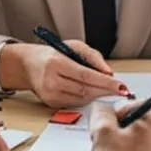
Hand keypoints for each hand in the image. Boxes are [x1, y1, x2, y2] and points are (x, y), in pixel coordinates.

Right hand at [0, 42, 128, 108]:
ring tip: (108, 89)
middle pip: (85, 90)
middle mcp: (51, 80)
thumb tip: (109, 72)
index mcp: (56, 63)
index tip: (120, 86)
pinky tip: (92, 92)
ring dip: (98, 95)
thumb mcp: (74, 46)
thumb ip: (93, 57)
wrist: (29, 65)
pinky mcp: (51, 103)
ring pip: (82, 99)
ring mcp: (50, 94)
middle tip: (120, 90)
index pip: (86, 76)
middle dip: (105, 91)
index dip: (105, 82)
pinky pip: (75, 103)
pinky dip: (87, 98)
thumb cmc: (54, 54)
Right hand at [89, 102, 150, 150]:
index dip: (115, 118)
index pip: (132, 106)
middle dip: (124, 133)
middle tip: (112, 146)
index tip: (107, 129)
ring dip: (131, 148)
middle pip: (141, 125)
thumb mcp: (103, 134)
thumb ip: (101, 115)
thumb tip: (102, 110)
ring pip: (146, 143)